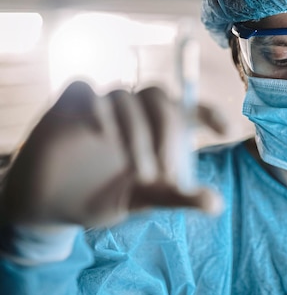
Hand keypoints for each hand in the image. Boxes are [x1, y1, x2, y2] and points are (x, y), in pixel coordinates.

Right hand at [0, 81, 226, 227]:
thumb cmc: (103, 197)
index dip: (209, 112)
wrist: (52, 207)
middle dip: (166, 132)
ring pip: (124, 96)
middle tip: (163, 174)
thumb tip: (216, 204)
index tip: (226, 130)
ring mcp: (100, 105)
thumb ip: (177, 197)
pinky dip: (94, 105)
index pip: (188, 109)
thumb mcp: (143, 199)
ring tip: (139, 174)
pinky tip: (99, 132)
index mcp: (157, 129)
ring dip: (135, 132)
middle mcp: (133, 112)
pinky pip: (83, 88)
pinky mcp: (67, 106)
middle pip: (158, 97)